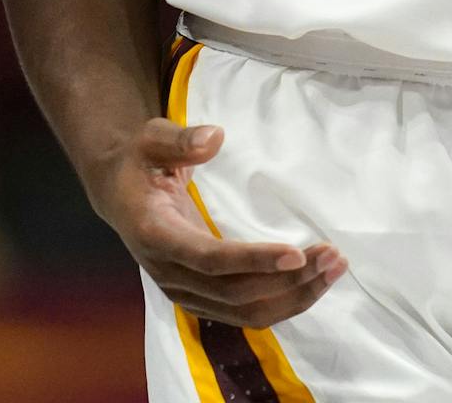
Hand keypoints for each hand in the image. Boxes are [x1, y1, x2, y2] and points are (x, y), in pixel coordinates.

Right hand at [96, 117, 344, 328]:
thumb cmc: (140, 162)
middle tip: (332, 255)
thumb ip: (180, 140)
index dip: (253, 260)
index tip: (296, 253)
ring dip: (295, 296)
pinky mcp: (200, 300)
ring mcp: (185, 293)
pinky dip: (283, 304)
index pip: (209, 259)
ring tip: (332, 269)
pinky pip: (246, 314)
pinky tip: (311, 283)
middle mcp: (170, 274)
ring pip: (246, 313)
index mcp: (156, 234)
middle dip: (289, 279)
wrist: (119, 193)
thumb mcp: (151, 138)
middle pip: (237, 293)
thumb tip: (215, 137)